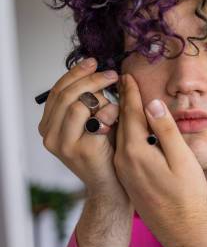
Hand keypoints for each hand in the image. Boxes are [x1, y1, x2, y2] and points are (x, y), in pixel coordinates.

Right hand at [38, 57, 123, 192]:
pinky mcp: (82, 150)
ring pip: (78, 104)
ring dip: (103, 99)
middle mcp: (50, 135)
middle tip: (112, 74)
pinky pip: (97, 119)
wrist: (112, 185)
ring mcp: (64, 144)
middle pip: (67, 94)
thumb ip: (88, 102)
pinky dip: (111, 112)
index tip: (93, 62)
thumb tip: (96, 71)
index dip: (76, 73)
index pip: (58, 90)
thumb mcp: (91, 122)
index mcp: (49, 125)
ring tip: (116, 106)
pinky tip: (118, 117)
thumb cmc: (106, 150)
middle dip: (92, 79)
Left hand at [113, 74, 206, 233]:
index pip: (131, 113)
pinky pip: (123, 147)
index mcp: (137, 151)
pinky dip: (126, 131)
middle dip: (123, 100)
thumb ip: (166, 129)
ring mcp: (124, 170)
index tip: (129, 76)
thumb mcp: (182, 158)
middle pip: (121, 122)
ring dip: (123, 115)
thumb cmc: (187, 193)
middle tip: (123, 80)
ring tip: (126, 98)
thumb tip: (153, 104)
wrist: (180, 227)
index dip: (131, 93)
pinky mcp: (128, 177)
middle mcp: (124, 159)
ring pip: (121, 134)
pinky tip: (132, 127)